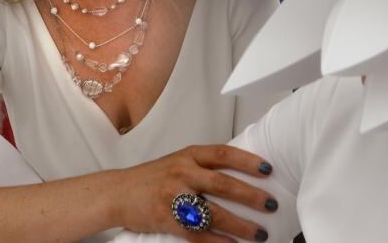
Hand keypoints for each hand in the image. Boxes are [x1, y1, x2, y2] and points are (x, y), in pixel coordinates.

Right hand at [111, 145, 276, 241]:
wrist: (117, 193)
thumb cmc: (152, 178)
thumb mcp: (178, 162)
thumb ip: (204, 166)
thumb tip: (241, 174)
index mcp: (188, 155)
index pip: (223, 154)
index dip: (247, 161)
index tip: (268, 169)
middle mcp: (182, 173)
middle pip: (223, 184)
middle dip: (250, 196)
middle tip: (271, 203)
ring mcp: (173, 196)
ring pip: (213, 212)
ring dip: (239, 225)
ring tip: (258, 233)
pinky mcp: (166, 219)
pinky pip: (196, 233)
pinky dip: (216, 241)